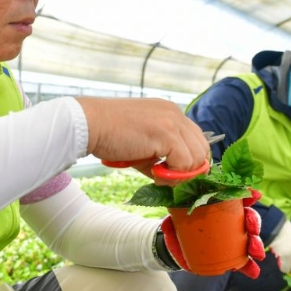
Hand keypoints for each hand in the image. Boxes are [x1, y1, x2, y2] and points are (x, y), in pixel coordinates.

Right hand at [77, 98, 210, 181]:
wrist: (88, 124)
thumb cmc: (108, 134)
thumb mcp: (141, 143)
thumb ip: (160, 156)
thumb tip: (171, 177)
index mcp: (169, 112)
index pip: (196, 138)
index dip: (189, 160)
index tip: (174, 172)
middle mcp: (175, 113)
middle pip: (202, 148)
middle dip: (189, 169)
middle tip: (168, 178)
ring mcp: (172, 122)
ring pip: (197, 158)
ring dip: (180, 173)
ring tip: (159, 176)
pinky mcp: (166, 134)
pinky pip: (185, 163)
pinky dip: (173, 175)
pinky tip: (154, 174)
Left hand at [161, 206, 264, 277]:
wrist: (175, 247)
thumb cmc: (178, 226)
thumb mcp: (175, 218)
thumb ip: (173, 217)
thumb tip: (167, 222)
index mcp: (220, 207)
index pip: (237, 199)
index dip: (248, 196)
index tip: (254, 195)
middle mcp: (230, 221)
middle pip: (248, 219)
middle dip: (254, 224)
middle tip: (253, 231)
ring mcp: (232, 239)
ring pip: (250, 240)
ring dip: (256, 246)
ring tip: (257, 253)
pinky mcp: (230, 257)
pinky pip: (243, 262)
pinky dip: (250, 267)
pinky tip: (254, 272)